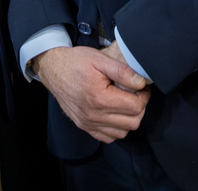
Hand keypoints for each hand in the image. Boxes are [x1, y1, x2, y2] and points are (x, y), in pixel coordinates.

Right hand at [32, 46, 149, 142]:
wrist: (52, 69)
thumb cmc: (75, 62)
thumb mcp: (100, 59)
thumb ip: (122, 71)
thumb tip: (141, 82)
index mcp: (99, 98)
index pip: (135, 106)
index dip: (144, 95)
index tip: (142, 86)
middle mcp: (93, 115)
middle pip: (132, 122)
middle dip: (140, 107)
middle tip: (136, 93)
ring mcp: (88, 123)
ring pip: (122, 133)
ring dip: (129, 119)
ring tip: (126, 102)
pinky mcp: (84, 126)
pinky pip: (108, 137)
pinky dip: (116, 128)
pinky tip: (115, 113)